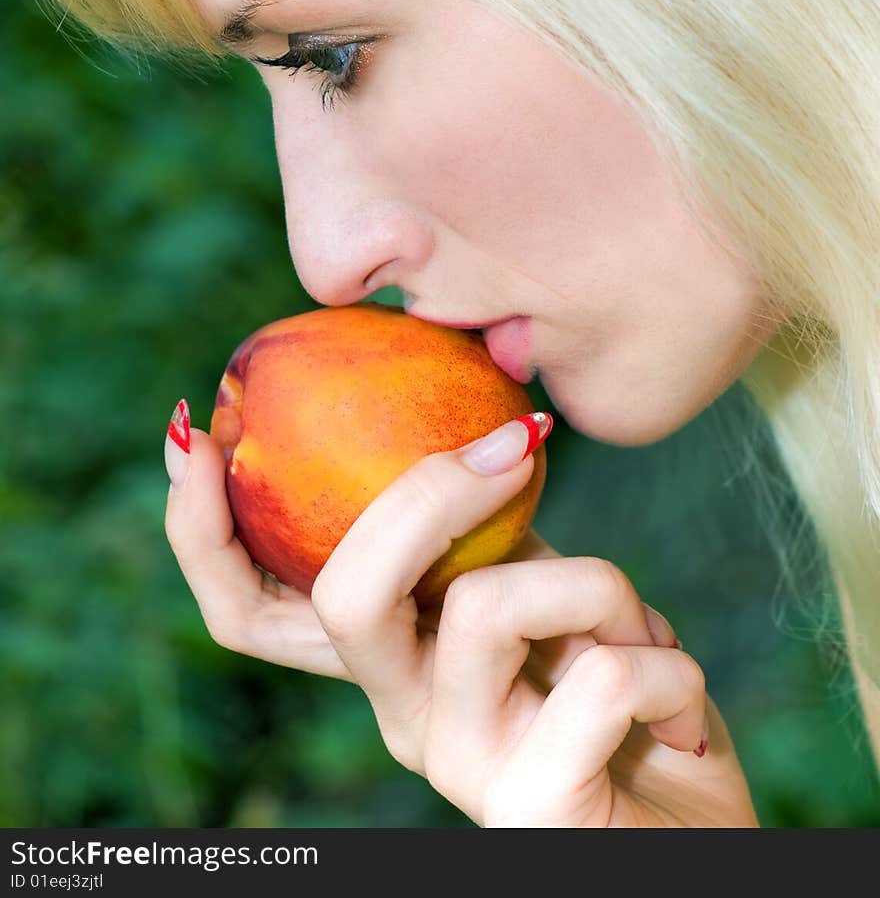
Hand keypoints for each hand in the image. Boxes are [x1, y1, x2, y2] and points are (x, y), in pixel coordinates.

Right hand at [164, 416, 758, 826]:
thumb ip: (497, 538)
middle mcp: (400, 715)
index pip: (249, 610)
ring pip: (486, 604)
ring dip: (597, 581)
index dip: (201, 527)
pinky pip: (601, 676)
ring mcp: (458, 765)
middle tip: (511, 446)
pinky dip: (667, 663)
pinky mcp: (533, 807)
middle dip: (420, 496)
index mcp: (389, 662)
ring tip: (640, 628)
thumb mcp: (548, 598)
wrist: (695, 838)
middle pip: (342, 592)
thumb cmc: (624, 707)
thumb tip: (489, 418)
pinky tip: (681, 709)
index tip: (193, 431)